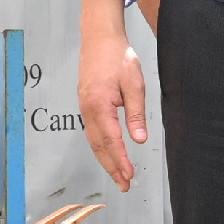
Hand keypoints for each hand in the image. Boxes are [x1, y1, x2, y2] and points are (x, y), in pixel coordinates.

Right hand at [80, 7, 147, 193]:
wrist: (99, 38)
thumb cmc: (118, 57)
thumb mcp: (134, 83)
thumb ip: (136, 114)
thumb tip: (139, 139)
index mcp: (99, 106)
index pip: (111, 141)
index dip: (120, 160)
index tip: (129, 176)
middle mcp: (88, 110)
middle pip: (99, 146)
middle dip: (112, 167)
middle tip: (124, 185)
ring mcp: (84, 108)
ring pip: (93, 141)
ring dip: (105, 160)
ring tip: (118, 175)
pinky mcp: (85, 104)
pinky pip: (91, 132)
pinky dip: (100, 147)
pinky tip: (108, 153)